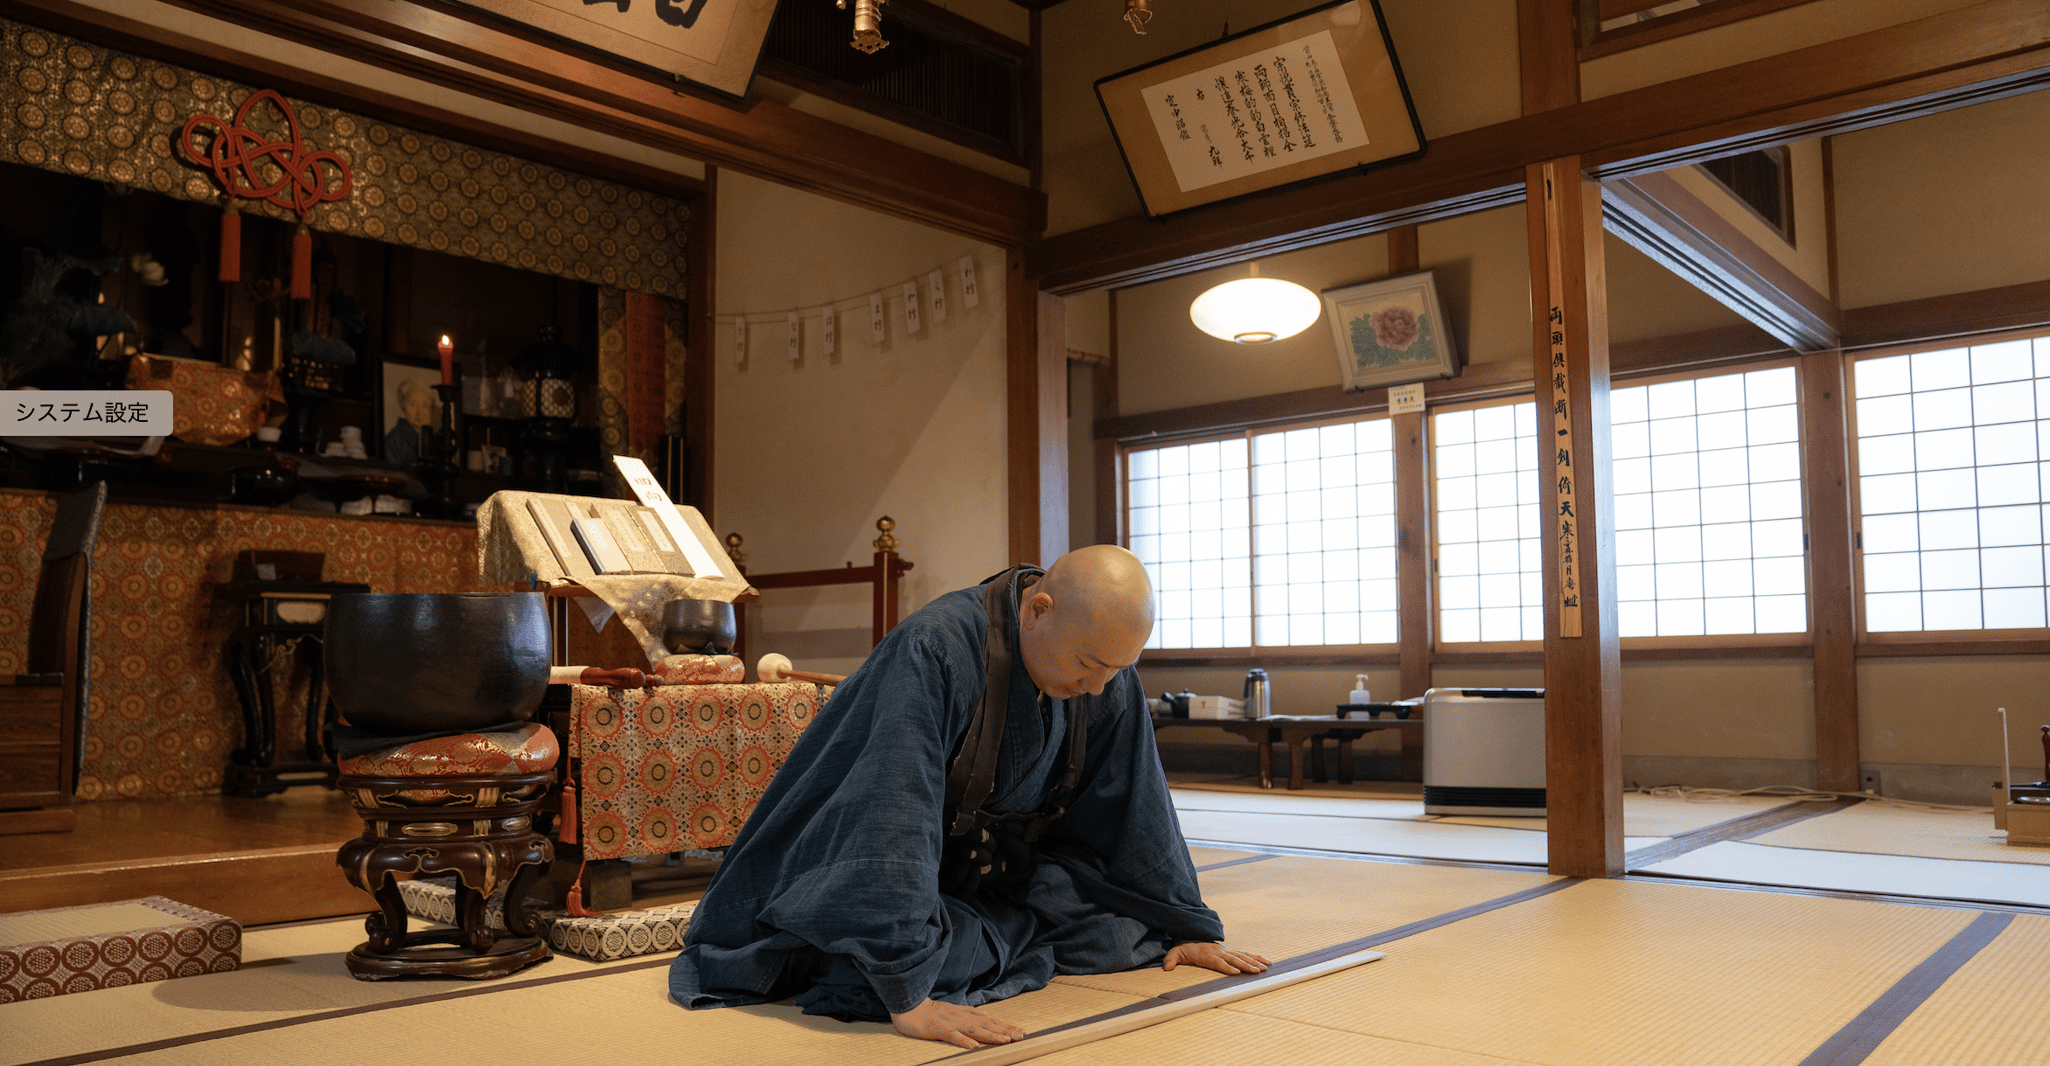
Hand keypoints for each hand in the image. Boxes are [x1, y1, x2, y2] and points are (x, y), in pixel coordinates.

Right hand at [889, 999, 1025, 1048]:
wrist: (908, 1006)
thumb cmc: (930, 1011)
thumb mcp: (952, 1011)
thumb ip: (968, 1014)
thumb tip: (983, 1016)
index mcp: (965, 1015)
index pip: (989, 1021)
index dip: (1005, 1026)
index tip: (1020, 1030)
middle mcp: (961, 1018)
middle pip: (987, 1024)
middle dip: (1005, 1030)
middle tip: (1021, 1036)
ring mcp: (951, 1023)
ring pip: (975, 1030)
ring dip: (991, 1035)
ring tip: (1006, 1040)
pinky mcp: (939, 1029)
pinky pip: (953, 1036)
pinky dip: (964, 1041)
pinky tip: (974, 1046)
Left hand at [1162, 941, 1270, 974]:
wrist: (1192, 937)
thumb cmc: (1184, 948)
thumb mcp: (1175, 953)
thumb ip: (1171, 959)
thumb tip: (1167, 968)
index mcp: (1207, 955)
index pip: (1218, 962)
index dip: (1226, 967)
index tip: (1236, 973)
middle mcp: (1219, 952)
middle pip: (1234, 959)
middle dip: (1246, 966)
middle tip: (1256, 972)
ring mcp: (1226, 951)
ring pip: (1242, 956)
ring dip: (1254, 962)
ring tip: (1265, 968)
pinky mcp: (1231, 952)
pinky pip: (1245, 954)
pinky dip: (1256, 957)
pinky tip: (1266, 962)